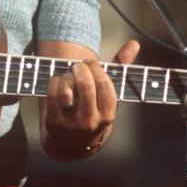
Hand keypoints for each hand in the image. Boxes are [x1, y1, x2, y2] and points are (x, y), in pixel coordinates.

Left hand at [42, 39, 140, 160]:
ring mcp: (71, 124)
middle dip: (80, 68)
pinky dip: (54, 81)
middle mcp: (91, 122)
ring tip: (68, 75)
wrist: (73, 143)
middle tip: (78, 65)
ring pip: (67, 89)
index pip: (105, 85)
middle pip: (85, 85)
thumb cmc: (95, 109)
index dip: (96, 68)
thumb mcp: (109, 96)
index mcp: (108, 115)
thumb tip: (134, 43)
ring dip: (66, 76)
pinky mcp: (53, 123)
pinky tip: (58, 81)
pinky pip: (51, 94)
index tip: (91, 63)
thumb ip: (121, 69)